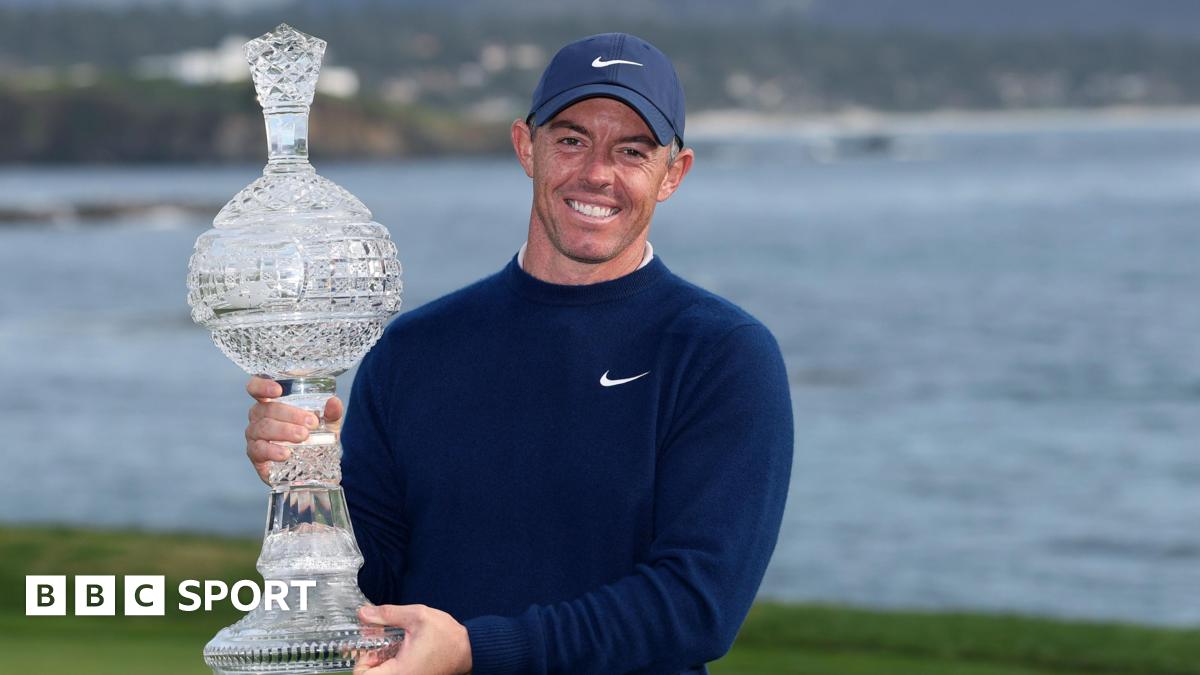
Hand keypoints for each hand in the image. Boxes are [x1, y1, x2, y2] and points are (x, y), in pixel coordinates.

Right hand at [244, 375, 343, 483]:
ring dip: (284, 431)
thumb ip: (330, 413)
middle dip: (290, 414)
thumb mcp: (327, 424)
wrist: (313, 467)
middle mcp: (259, 416)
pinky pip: (258, 450)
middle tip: (311, 423)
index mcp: (272, 401)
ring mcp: (254, 435)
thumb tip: (334, 402)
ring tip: (303, 436)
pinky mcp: (255, 455)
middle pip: (266, 409)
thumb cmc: (314, 437)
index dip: (263, 385)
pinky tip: (286, 453)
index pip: (257, 387)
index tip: (278, 390)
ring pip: (263, 427)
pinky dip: (272, 451)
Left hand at [353, 604, 472, 674]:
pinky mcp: (410, 674)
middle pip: (369, 673)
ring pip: (380, 671)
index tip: (365, 644)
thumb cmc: (446, 635)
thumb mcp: (417, 616)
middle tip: (375, 636)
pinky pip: (391, 669)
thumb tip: (363, 613)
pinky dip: (388, 657)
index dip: (359, 659)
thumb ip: (387, 614)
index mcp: (399, 671)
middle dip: (368, 654)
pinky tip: (397, 642)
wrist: (468, 649)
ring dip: (378, 655)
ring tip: (387, 636)